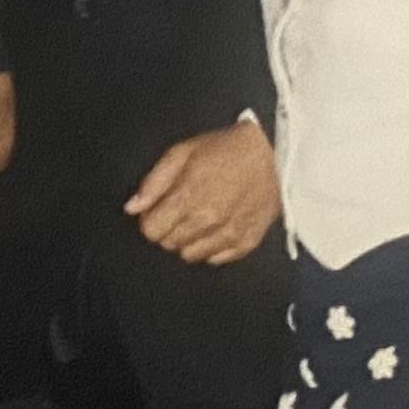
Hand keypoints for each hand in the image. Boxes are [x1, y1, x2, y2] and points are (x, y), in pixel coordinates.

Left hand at [125, 120, 278, 264]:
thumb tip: (133, 207)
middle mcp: (208, 220)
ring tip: (201, 217)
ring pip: (190, 255)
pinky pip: (215, 259)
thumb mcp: (183, 153)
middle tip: (183, 208)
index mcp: (189, 197)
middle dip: (169, 228)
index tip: (159, 210)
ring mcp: (229, 234)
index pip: (152, 231)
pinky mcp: (246, 242)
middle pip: (168, 244)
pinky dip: (212, 246)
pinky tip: (219, 225)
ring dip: (189, 239)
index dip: (151, 220)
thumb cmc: (226, 149)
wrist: (275, 153)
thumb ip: (154, 182)